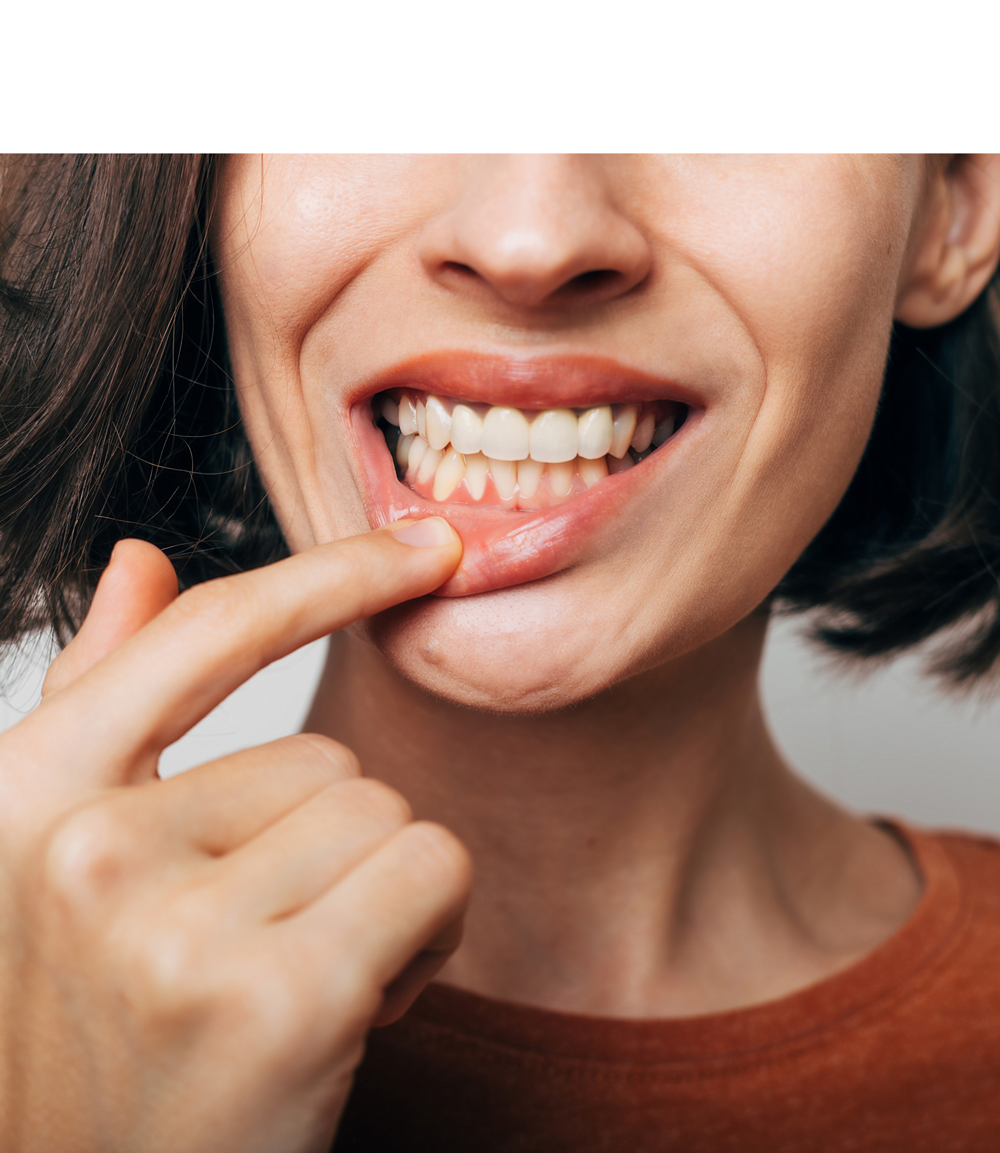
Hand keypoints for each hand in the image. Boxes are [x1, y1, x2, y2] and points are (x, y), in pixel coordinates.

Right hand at [0, 522, 469, 1152]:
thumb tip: (138, 560)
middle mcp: (87, 852)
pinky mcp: (282, 998)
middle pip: (327, 752)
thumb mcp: (73, 858)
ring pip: (386, 813)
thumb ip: (102, 699)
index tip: (423, 546)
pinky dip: (427, 932)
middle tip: (269, 944)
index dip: (330, 575)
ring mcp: (176, 928)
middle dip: (331, 845)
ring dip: (378, 891)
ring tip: (300, 977)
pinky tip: (356, 1009)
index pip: (204, 635)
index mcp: (30, 799)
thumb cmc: (116, 1024)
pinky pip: (432, 871)